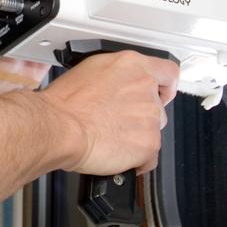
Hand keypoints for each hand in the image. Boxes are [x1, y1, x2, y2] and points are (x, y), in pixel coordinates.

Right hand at [40, 51, 178, 174]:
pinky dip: (137, 161)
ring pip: (152, 131)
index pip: (167, 72)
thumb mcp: (89, 71)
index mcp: (131, 65)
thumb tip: (116, 84)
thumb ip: (113, 76)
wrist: (59, 127)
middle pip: (157, 106)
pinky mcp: (149, 143)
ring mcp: (149, 116)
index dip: (165, 86)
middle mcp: (145, 88)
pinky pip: (150, 158)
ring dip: (136, 136)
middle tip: (118, 121)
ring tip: (111, 138)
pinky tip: (118, 155)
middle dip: (140, 116)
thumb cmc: (64, 103)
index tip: (161, 93)